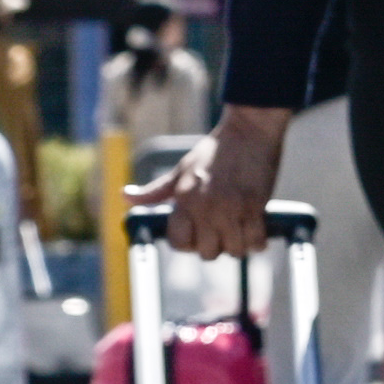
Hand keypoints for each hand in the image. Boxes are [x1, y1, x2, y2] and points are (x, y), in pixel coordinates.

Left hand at [149, 105, 290, 260]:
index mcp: (184, 200)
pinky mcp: (255, 207)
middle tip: (222, 231)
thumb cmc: (214, 151)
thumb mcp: (181, 169)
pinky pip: (256, 242)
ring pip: (234, 251)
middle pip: (207, 253)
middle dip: (215, 246)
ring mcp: (231, 209)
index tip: (199, 233)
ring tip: (241, 230)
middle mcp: (206, 209)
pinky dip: (258, 241)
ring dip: (238, 245)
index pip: (179, 243)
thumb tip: (125, 196)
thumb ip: (155, 190)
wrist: (249, 130)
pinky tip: (256, 228)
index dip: (188, 243)